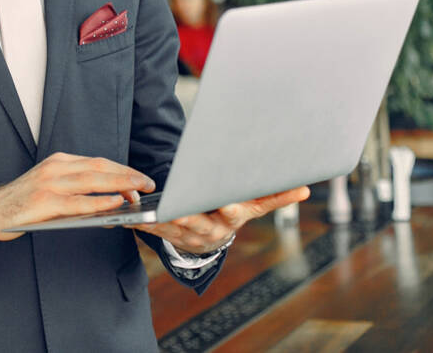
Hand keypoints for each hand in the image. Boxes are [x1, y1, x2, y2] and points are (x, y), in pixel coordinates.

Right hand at [0, 152, 153, 242]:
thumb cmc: (23, 202)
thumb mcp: (50, 185)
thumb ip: (75, 187)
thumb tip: (110, 197)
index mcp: (59, 161)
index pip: (98, 161)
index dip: (122, 169)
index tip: (140, 177)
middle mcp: (55, 167)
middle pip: (99, 167)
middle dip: (127, 174)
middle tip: (147, 182)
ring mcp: (49, 183)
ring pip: (92, 180)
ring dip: (119, 185)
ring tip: (138, 192)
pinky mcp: (45, 202)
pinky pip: (78, 202)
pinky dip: (99, 202)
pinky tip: (114, 203)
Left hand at [131, 186, 310, 254]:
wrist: (208, 243)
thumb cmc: (230, 212)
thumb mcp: (252, 204)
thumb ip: (275, 196)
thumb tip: (304, 189)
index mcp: (232, 218)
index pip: (234, 212)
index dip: (229, 208)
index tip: (225, 204)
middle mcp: (211, 229)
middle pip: (199, 222)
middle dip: (188, 216)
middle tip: (176, 211)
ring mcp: (188, 235)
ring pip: (171, 228)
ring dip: (158, 220)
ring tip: (146, 211)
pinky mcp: (167, 236)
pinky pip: (152, 230)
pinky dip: (141, 224)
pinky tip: (128, 218)